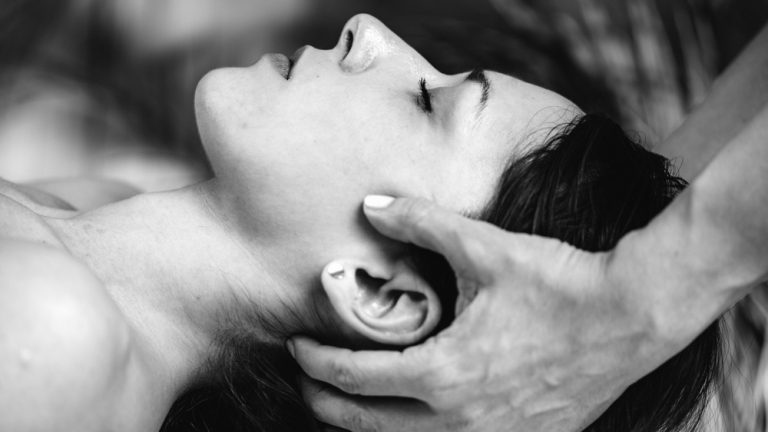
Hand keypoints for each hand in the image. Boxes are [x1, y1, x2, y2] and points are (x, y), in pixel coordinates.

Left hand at [288, 196, 660, 431]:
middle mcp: (461, 418)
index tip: (297, 346)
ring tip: (347, 403)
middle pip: (368, 425)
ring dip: (366, 426)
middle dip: (326, 403)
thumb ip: (422, 224)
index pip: (356, 378)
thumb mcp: (484, 246)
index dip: (317, 363)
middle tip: (306, 380)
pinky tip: (412, 416)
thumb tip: (372, 205)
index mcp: (445, 372)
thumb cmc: (559, 281)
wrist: (633, 315)